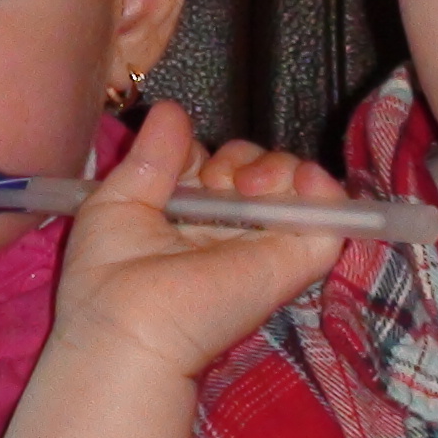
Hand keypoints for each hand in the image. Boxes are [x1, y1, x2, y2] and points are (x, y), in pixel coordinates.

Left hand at [48, 104, 343, 386]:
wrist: (128, 326)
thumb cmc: (108, 275)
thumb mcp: (117, 202)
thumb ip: (151, 157)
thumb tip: (171, 110)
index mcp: (189, 222)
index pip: (217, 171)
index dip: (208, 156)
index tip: (187, 163)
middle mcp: (230, 232)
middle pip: (257, 173)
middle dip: (241, 159)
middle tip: (218, 180)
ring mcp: (265, 245)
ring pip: (293, 186)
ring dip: (277, 168)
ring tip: (248, 186)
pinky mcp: (295, 260)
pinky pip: (329, 217)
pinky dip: (326, 190)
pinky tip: (303, 179)